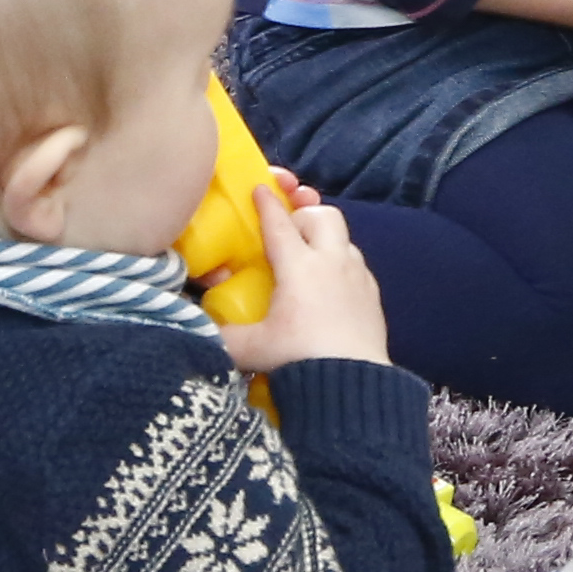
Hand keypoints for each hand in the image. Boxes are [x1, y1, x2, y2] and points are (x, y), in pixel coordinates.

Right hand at [204, 178, 389, 370]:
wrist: (351, 384)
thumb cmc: (298, 360)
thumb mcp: (250, 349)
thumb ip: (221, 337)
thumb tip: (199, 332)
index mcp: (298, 267)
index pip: (278, 224)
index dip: (266, 203)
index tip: (260, 187)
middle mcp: (331, 262)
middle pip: (322, 216)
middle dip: (304, 215)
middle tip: (288, 233)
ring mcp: (357, 276)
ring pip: (344, 238)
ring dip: (325, 240)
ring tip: (308, 260)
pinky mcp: (373, 295)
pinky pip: (357, 265)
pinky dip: (341, 266)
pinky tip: (331, 288)